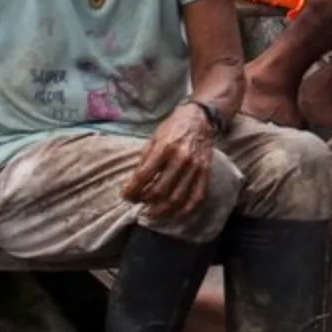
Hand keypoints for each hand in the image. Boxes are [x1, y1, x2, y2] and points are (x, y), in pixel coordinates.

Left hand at [121, 106, 215, 221]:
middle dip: (145, 201)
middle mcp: (181, 159)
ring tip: (151, 214)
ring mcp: (195, 167)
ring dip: (161, 211)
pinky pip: (196, 197)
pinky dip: (185, 210)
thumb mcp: (153, 139)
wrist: (200, 117)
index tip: (125, 196)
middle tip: (137, 203)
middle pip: (160, 191)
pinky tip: (174, 214)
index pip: (144, 177)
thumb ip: (144, 161)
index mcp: (165, 148)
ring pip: (177, 198)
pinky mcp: (206, 172)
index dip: (132, 190)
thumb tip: (133, 184)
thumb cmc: (173, 127)